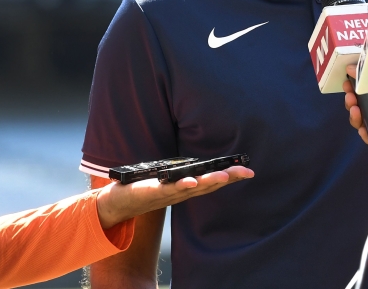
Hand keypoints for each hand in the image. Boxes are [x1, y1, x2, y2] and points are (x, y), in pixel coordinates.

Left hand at [95, 166, 253, 228]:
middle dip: (228, 178)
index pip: (212, 181)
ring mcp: (168, 193)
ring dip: (208, 183)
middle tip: (245, 172)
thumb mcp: (169, 179)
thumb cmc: (144, 189)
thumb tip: (198, 164)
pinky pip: (169, 189)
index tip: (249, 170)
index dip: (231, 176)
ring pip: (192, 188)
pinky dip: (181, 186)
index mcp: (187, 187)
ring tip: (223, 176)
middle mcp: (181, 192)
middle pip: (208, 185)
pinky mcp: (152, 192)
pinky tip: (191, 181)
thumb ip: (184, 174)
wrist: (118, 204)